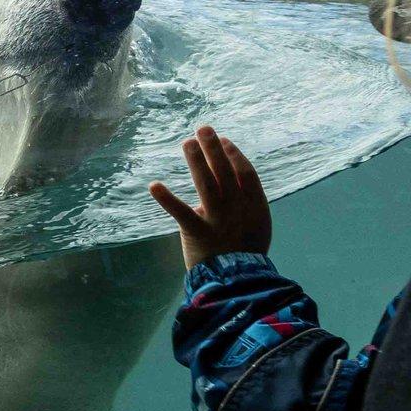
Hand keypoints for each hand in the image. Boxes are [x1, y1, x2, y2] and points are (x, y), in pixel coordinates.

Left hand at [148, 126, 272, 269]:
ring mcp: (218, 219)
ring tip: (187, 142)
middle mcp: (237, 208)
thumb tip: (231, 188)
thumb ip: (246, 206)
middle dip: (214, 148)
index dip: (234, 155)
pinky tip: (154, 185)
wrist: (238, 281)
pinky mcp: (197, 232)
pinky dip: (167, 199)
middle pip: (225, 172)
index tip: (224, 141)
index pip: (246, 173)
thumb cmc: (245, 255)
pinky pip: (180, 212)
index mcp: (254, 206)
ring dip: (196, 161)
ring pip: (207, 184)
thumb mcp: (257, 227)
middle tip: (203, 128)